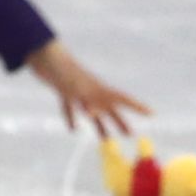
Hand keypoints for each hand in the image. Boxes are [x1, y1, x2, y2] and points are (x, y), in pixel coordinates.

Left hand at [24, 40, 149, 138]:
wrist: (42, 56)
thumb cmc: (61, 69)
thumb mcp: (75, 88)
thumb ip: (85, 101)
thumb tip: (92, 116)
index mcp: (98, 88)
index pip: (123, 98)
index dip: (137, 106)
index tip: (152, 114)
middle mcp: (91, 90)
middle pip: (109, 108)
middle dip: (120, 121)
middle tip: (130, 135)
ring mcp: (78, 90)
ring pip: (92, 111)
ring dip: (99, 125)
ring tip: (105, 139)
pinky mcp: (64, 90)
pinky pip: (70, 108)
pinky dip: (72, 118)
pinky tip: (73, 129)